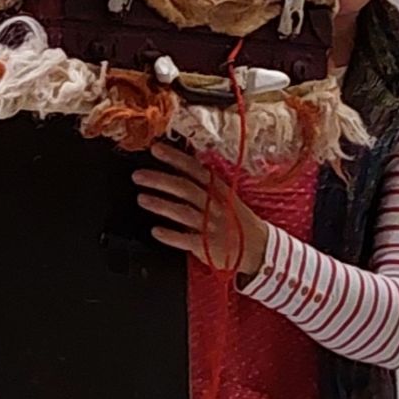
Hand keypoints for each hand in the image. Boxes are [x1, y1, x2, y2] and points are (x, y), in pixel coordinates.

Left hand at [132, 142, 268, 275]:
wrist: (261, 250)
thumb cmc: (237, 221)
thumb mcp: (227, 198)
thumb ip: (206, 184)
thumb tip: (182, 166)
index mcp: (219, 190)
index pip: (195, 169)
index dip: (175, 158)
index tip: (156, 149)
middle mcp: (215, 206)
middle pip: (185, 189)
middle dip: (160, 180)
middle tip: (138, 175)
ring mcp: (211, 226)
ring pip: (183, 212)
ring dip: (161, 205)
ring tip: (141, 198)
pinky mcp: (208, 246)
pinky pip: (186, 240)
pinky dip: (171, 235)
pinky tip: (156, 231)